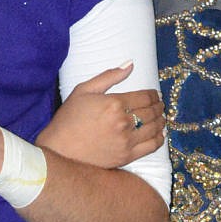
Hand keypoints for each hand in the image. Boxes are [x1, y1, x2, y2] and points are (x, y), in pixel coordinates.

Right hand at [39, 64, 163, 166]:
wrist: (59, 150)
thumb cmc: (68, 119)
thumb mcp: (84, 90)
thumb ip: (109, 76)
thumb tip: (130, 64)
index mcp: (114, 103)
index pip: (146, 96)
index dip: (154, 94)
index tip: (154, 95)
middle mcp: (123, 122)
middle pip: (152, 112)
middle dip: (159, 107)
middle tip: (159, 105)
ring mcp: (126, 141)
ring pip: (155, 129)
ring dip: (161, 121)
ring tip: (160, 118)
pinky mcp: (126, 157)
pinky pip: (152, 147)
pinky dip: (159, 139)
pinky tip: (158, 134)